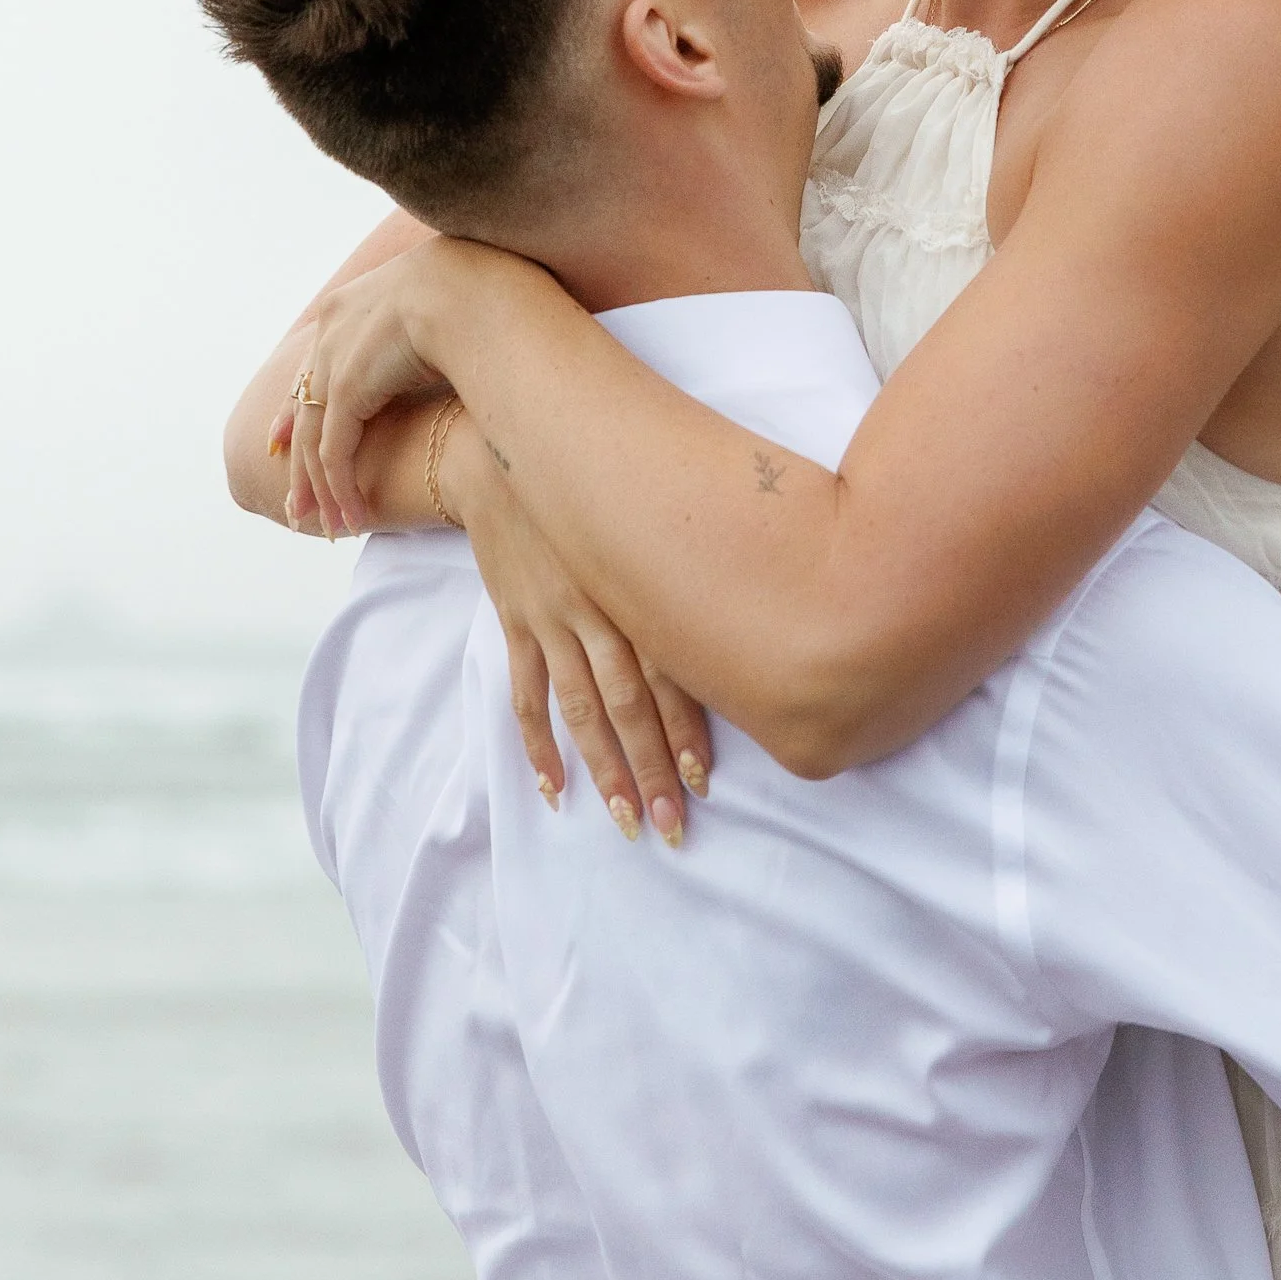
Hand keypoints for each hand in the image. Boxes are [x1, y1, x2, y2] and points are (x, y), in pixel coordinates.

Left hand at [288, 247, 458, 534]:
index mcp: (348, 304)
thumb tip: (450, 347)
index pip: (310, 364)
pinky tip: (353, 515)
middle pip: (303, 406)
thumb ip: (423, 333)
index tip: (280, 441)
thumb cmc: (480, 297)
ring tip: (333, 525)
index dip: (294, 407)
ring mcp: (334, 359)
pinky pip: (335, 451)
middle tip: (298, 501)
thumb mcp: (437, 311)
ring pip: (314, 438)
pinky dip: (342, 488)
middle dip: (299, 460)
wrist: (475, 290)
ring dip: (323, 488)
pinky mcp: (347, 389)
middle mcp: (330, 330)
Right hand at [442, 417, 710, 843]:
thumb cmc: (608, 488)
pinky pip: (526, 691)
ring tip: (623, 818)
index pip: (669, 674)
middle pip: (627, 705)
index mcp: (640, 588)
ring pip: (579, 708)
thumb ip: (699, 568)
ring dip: (601, 768)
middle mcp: (598, 611)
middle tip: (672, 825)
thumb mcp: (659, 517)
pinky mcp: (518, 620)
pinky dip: (537, 742)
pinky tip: (554, 787)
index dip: (686, 730)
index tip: (706, 782)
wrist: (514, 454)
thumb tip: (766, 608)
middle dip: (651, 768)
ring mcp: (553, 620)